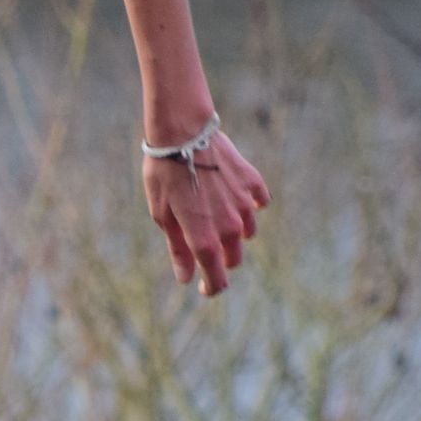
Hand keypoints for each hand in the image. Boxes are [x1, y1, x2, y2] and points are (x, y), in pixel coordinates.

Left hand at [143, 130, 267, 295]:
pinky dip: (250, 205)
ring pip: (247, 232)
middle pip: (234, 257)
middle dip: (222, 260)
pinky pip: (259, 202)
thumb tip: (186, 277)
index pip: (216, 276)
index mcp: (203, 237)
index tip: (205, 289)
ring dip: (235, 234)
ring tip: (217, 218)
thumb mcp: (162, 214)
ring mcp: (243, 204)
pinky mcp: (251, 182)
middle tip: (206, 249)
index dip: (212, 287)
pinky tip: (236, 198)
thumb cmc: (164, 173)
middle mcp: (229, 225)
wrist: (183, 132)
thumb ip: (178, 248)